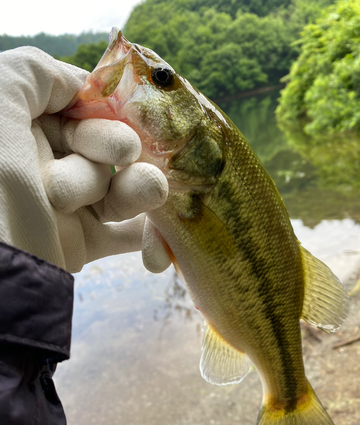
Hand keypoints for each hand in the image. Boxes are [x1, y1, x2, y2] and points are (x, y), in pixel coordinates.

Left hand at [0, 47, 170, 272]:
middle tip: (124, 153)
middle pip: (101, 146)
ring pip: (118, 188)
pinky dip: (150, 237)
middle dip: (115, 145)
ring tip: (150, 189)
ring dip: (138, 188)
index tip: (127, 108)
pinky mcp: (78, 243)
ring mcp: (63, 206)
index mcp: (20, 127)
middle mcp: (41, 164)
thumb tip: (81, 84)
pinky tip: (165, 237)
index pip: (76, 107)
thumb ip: (37, 72)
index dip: (103, 106)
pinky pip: (124, 235)